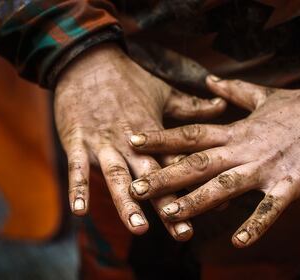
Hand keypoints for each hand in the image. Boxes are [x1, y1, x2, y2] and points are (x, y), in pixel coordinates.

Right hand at [54, 44, 225, 239]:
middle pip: (151, 177)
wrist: (88, 61)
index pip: (177, 162)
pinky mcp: (77, 140)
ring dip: (127, 203)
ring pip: (116, 176)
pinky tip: (80, 211)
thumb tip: (222, 107)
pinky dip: (77, 188)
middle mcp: (130, 142)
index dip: (196, 183)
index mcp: (153, 133)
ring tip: (139, 228)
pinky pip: (77, 167)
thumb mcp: (162, 91)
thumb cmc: (128, 79)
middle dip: (167, 204)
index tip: (218, 205)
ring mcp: (103, 142)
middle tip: (183, 232)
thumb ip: (191, 105)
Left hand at [129, 75, 299, 246]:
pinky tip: (238, 242)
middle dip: (165, 176)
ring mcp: (266, 168)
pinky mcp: (290, 185)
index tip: (133, 140)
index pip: (190, 134)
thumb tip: (210, 79)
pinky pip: (269, 210)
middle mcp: (244, 149)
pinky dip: (255, 225)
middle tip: (136, 187)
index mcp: (236, 131)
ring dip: (197, 201)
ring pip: (224, 187)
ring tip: (170, 213)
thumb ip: (233, 91)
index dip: (160, 138)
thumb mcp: (264, 95)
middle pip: (197, 163)